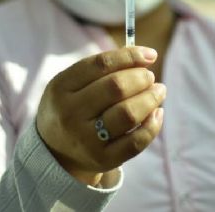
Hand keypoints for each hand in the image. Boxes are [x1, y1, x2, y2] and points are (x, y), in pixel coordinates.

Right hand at [36, 46, 166, 185]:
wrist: (56, 152)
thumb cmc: (73, 107)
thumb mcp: (72, 84)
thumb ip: (103, 68)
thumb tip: (145, 56)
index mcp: (61, 87)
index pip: (100, 64)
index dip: (130, 56)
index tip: (150, 55)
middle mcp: (70, 113)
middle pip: (116, 87)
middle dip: (141, 78)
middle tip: (150, 78)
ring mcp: (85, 139)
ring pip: (129, 114)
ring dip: (151, 98)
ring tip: (158, 92)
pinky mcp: (102, 159)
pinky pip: (136, 141)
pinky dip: (153, 125)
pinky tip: (156, 113)